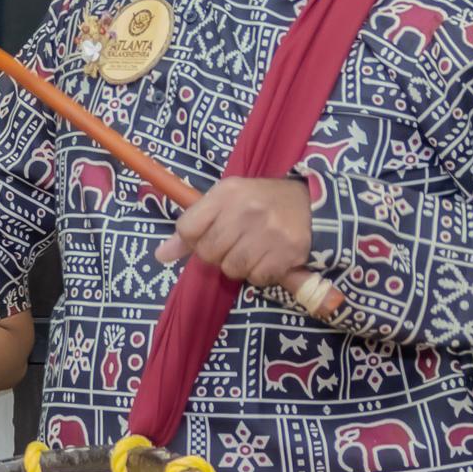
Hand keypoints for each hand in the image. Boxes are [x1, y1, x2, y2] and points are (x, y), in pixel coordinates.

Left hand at [160, 174, 314, 284]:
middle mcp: (246, 210)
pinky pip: (257, 278)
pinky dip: (260, 274)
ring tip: (252, 250)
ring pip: (231, 268)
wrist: (312, 204)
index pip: (187, 229)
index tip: (208, 236)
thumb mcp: (226, 202)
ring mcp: (269, 231)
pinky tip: (268, 258)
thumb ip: (192, 227)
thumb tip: (160, 256)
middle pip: (208, 252)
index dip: (193, 240)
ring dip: (239, 266)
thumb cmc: (261, 202)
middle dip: (217, 255)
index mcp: (227, 193)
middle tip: (234, 244)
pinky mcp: (287, 251)